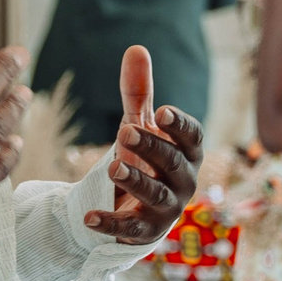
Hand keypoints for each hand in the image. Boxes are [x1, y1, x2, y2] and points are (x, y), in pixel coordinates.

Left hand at [83, 45, 202, 244]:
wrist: (135, 207)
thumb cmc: (145, 159)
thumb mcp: (139, 124)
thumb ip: (138, 92)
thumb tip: (136, 49)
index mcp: (187, 153)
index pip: (193, 137)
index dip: (180, 125)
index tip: (162, 111)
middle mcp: (183, 182)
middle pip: (173, 164)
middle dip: (151, 148)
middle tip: (125, 132)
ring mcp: (166, 209)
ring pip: (156, 195)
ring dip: (135, 181)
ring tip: (112, 167)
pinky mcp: (144, 232)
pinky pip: (129, 229)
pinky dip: (109, 223)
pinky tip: (88, 217)